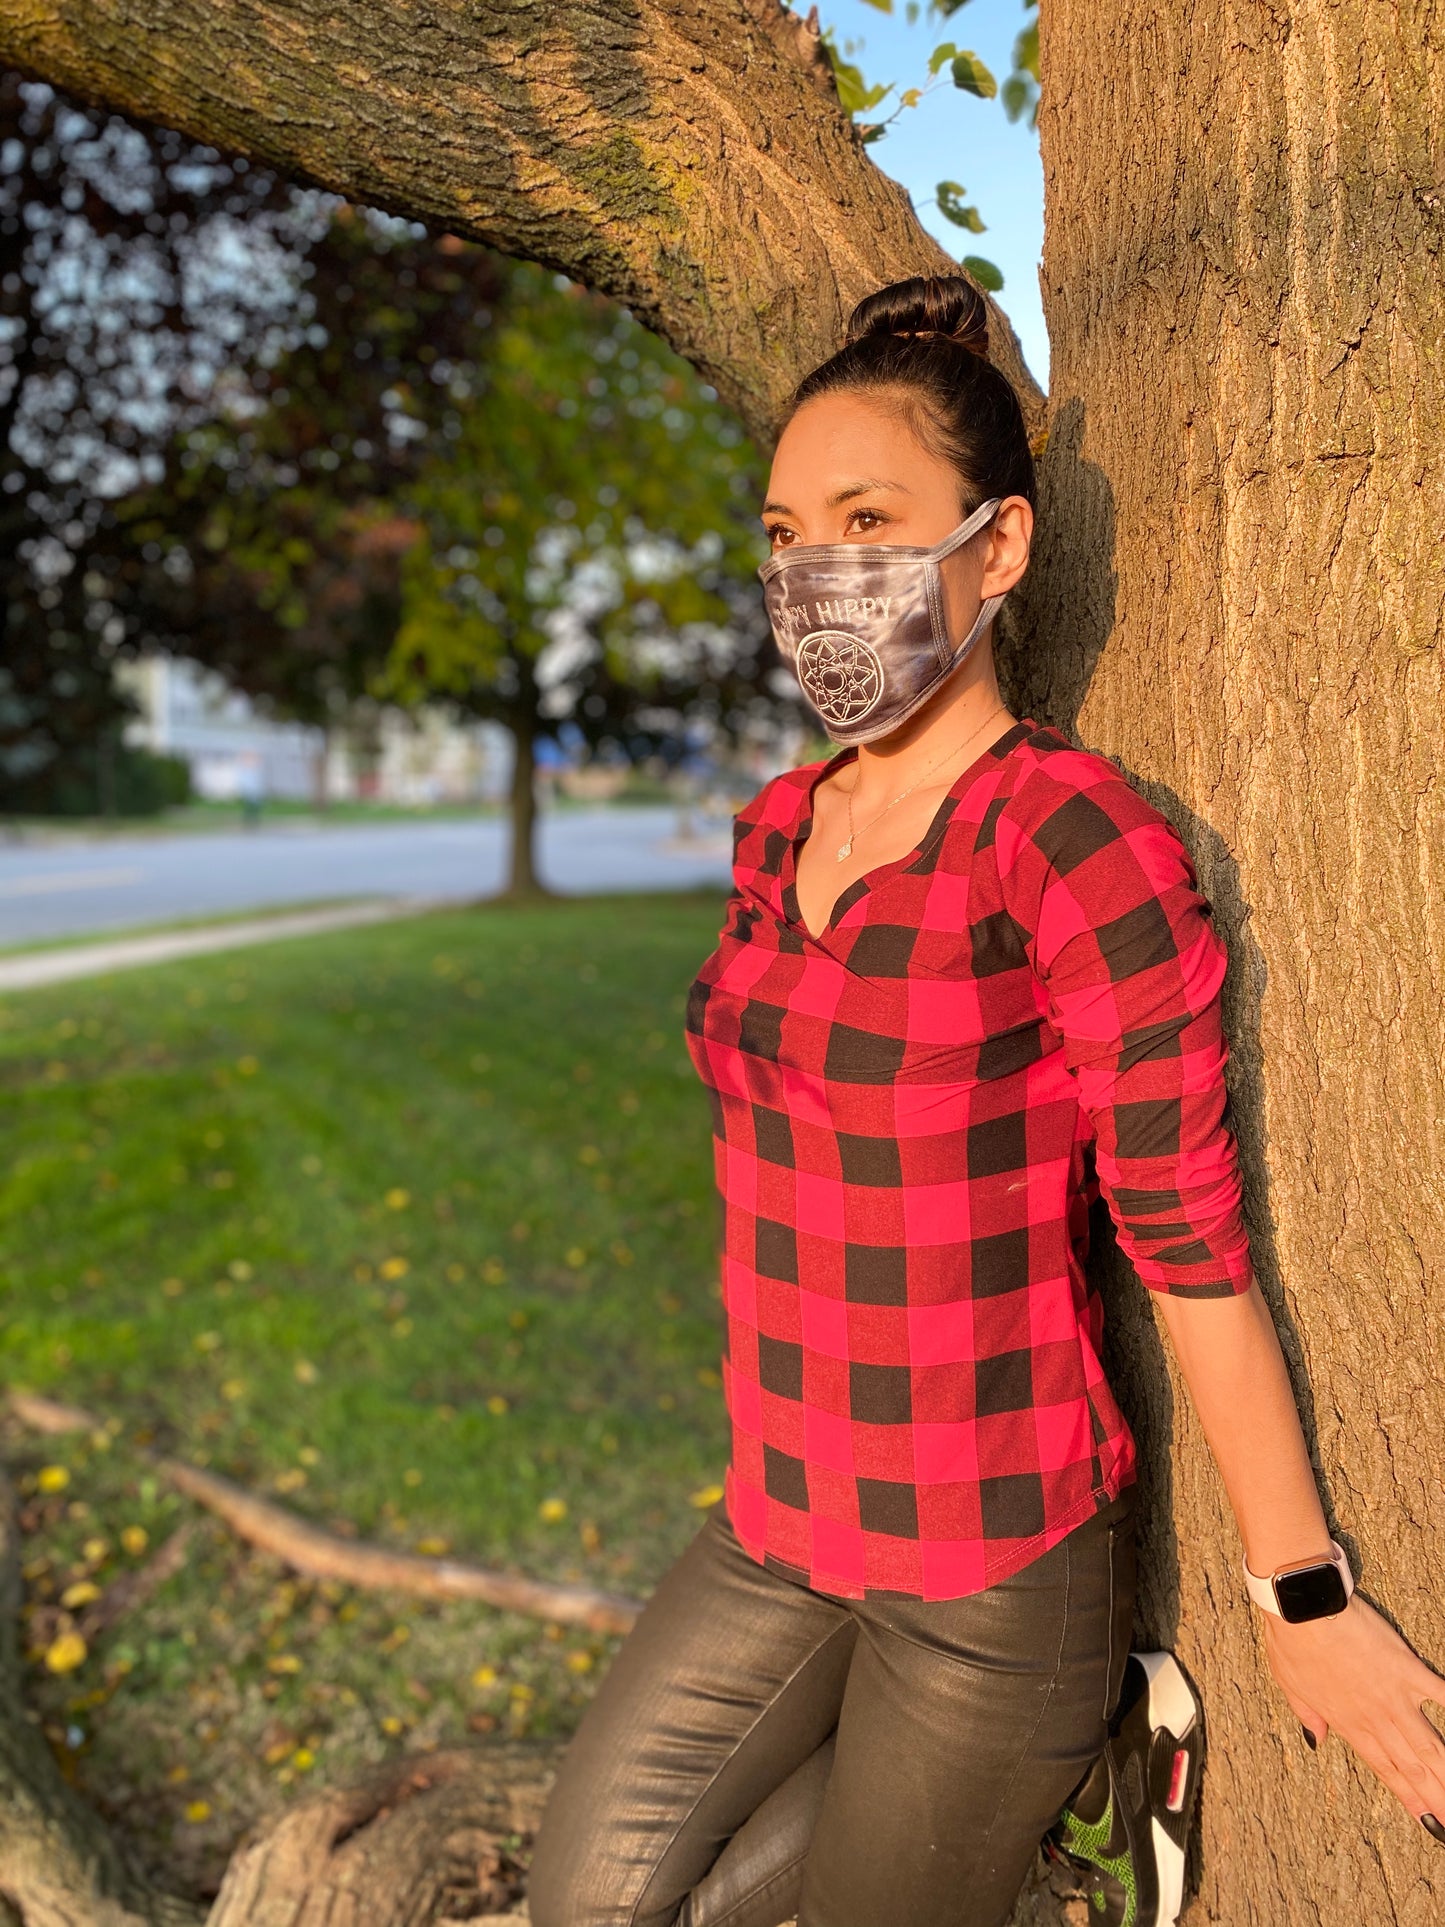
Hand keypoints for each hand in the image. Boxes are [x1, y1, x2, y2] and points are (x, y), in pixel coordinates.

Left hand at [1262, 1592, 1444, 1839]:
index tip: (1427, 1821)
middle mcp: (1376, 1719)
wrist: (1304, 1611)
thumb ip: (1309, 1716)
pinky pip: (1440, 1694)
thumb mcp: (1290, 1685)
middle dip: (1436, 1797)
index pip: (1385, 1769)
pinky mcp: (1407, 1669)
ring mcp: (1395, 1696)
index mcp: (1348, 1724)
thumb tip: (1317, 1740)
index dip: (1408, 1796)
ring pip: (1430, 1744)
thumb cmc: (1292, 1643)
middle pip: (1413, 1766)